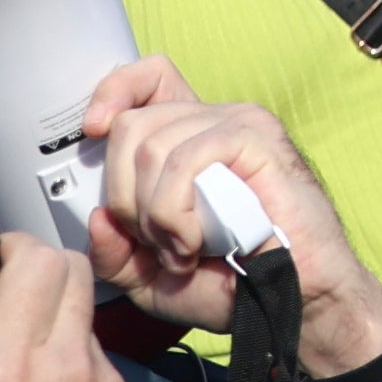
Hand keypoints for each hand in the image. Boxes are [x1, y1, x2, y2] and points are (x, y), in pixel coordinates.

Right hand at [0, 237, 136, 381]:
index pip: (37, 260)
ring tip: (4, 360)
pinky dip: (69, 360)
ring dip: (52, 318)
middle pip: (72, 273)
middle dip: (34, 270)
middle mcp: (70, 368)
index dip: (9, 248)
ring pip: (86, 317)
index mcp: (11, 368)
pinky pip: (99, 361)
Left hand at [86, 64, 381, 378]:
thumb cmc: (229, 287)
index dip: (114, 92)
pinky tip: (195, 241)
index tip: (93, 132)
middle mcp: (213, 121)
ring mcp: (237, 124)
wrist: (289, 303)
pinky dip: (174, 211)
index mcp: (189, 139)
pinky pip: (185, 160)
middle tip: (156, 242)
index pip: (150, 79)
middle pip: (132, 126)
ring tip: (184, 250)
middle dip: (125, 197)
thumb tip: (96, 217)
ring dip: (154, 215)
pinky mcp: (256, 140)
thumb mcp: (147, 276)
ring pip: (151, 147)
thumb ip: (112, 251)